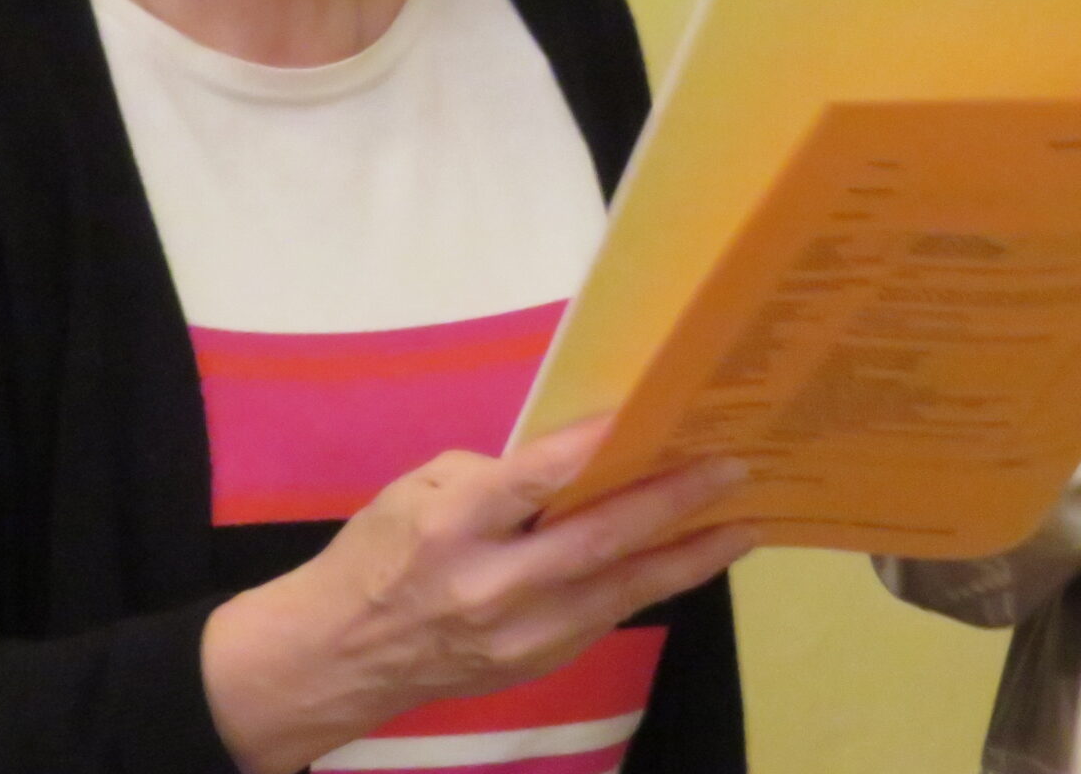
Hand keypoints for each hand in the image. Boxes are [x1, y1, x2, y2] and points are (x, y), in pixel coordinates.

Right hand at [202, 418, 754, 773]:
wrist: (338, 658)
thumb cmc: (378, 554)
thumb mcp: (417, 490)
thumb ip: (494, 476)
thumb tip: (571, 462)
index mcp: (451, 527)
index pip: (533, 481)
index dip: (593, 446)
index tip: (649, 414)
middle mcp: (491, 586)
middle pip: (597, 542)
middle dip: (671, 504)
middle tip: (731, 469)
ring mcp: (518, 635)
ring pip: (619, 592)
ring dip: (686, 559)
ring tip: (741, 524)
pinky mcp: (535, 665)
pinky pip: (604, 618)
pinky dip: (648, 587)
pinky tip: (686, 562)